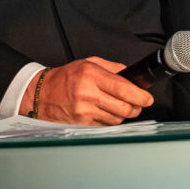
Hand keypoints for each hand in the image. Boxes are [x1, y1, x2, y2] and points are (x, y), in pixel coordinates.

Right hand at [31, 57, 154, 124]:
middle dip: (136, 107)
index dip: (140, 95)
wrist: (41, 94)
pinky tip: (106, 113)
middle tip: (138, 103)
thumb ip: (111, 68)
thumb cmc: (65, 78)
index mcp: (91, 75)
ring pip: (117, 119)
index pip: (124, 89)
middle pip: (124, 107)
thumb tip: (131, 75)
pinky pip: (105, 126)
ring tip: (120, 106)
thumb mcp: (87, 63)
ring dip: (123, 114)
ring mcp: (85, 112)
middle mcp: (88, 94)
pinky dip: (110, 120)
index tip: (147, 97)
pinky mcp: (82, 124)